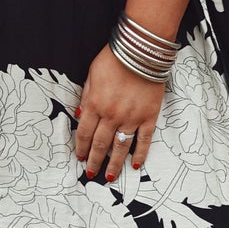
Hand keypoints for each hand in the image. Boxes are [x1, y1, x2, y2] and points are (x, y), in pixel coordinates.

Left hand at [74, 45, 163, 181]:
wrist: (141, 51)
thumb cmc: (115, 59)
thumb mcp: (91, 75)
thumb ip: (86, 96)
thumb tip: (79, 114)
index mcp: (95, 105)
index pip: (84, 133)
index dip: (81, 147)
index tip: (79, 157)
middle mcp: (111, 115)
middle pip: (100, 144)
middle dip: (94, 161)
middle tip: (91, 173)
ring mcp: (131, 118)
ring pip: (120, 147)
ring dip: (114, 163)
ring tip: (110, 176)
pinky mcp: (149, 117)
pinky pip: (143, 140)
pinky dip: (140, 153)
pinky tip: (135, 164)